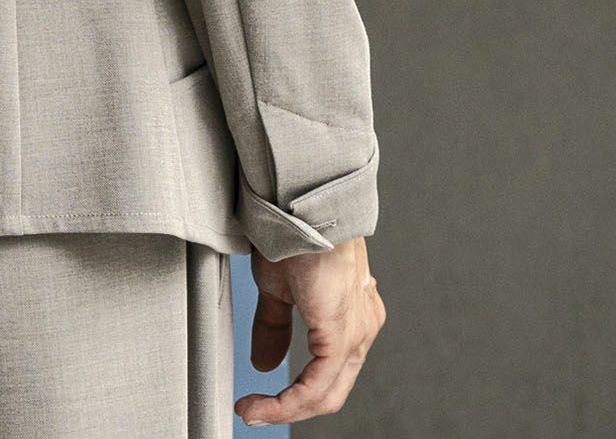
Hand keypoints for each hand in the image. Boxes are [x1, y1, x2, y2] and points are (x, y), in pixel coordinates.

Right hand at [234, 235, 385, 425]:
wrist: (300, 205)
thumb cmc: (294, 231)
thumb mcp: (277, 287)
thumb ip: (274, 327)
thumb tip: (265, 362)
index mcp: (351, 313)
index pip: (329, 368)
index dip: (295, 390)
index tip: (259, 398)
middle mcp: (362, 326)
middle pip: (331, 388)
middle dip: (290, 407)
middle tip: (255, 411)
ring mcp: (357, 333)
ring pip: (327, 393)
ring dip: (285, 408)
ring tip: (253, 410)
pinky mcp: (341, 335)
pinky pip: (317, 386)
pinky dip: (287, 402)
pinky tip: (263, 403)